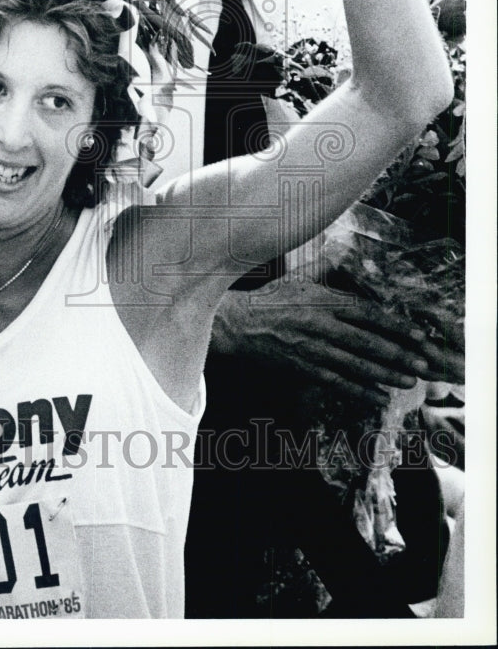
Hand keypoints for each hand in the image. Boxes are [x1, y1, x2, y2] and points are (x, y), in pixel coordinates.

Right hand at [209, 281, 453, 405]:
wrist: (238, 325)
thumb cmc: (271, 299)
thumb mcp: (299, 278)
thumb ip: (327, 273)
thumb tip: (352, 265)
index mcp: (322, 300)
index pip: (366, 313)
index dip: (395, 325)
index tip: (418, 334)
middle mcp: (320, 325)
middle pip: (366, 343)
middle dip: (398, 355)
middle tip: (423, 364)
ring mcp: (312, 350)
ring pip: (356, 366)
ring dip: (385, 375)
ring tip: (409, 381)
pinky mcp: (304, 368)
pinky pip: (337, 382)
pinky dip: (360, 391)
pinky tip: (379, 397)